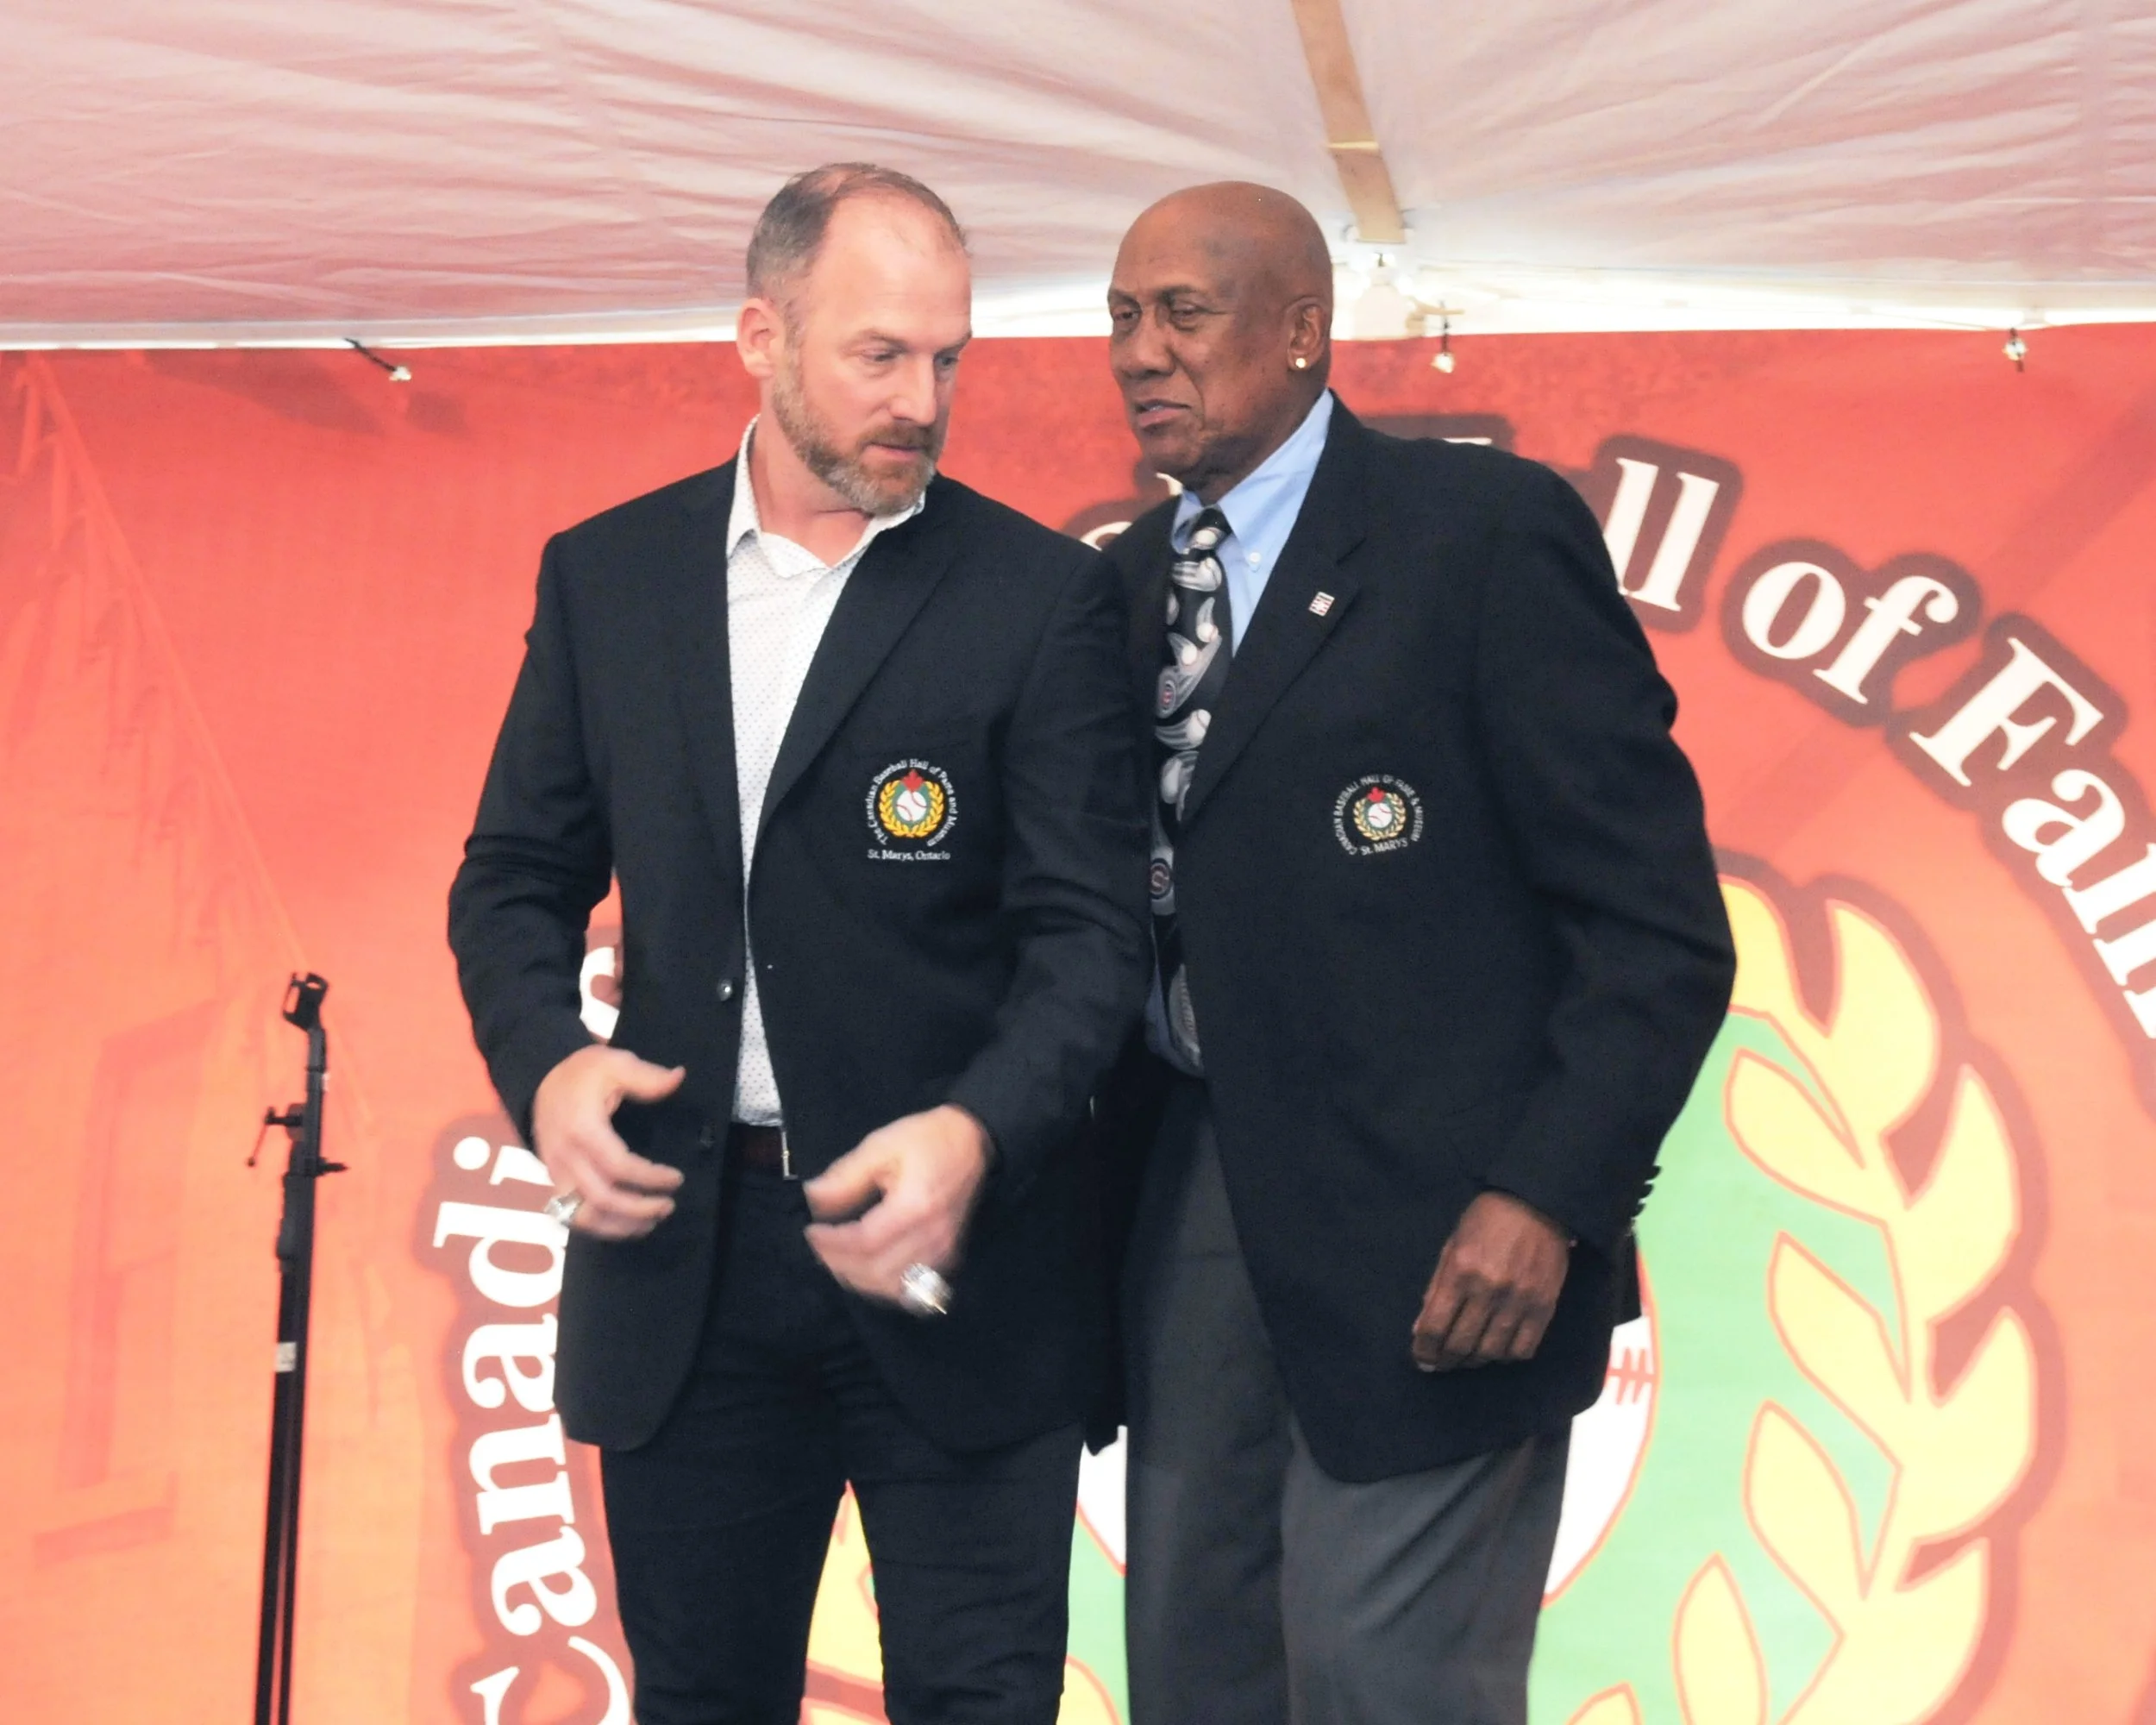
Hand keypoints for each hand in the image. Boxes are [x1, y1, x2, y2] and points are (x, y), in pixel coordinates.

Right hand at [531, 1045, 686, 1239]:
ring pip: (582, 1216)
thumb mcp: (614, 1063)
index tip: (676, 1179)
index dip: (650, 1178)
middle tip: (668, 1206)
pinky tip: (623, 1224)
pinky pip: (570, 1214)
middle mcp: (566, 1157)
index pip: (619, 1166)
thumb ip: (646, 1076)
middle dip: (639, 1209)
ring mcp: (557, 1172)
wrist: (542, 1080)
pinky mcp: (554, 1180)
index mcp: (583, 1129)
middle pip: (602, 1198)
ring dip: (617, 1226)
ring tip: (649, 1223)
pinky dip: (598, 1226)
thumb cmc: (582, 1073)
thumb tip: (679, 1078)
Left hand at [802, 1106, 991, 1303]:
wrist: (971, 1142)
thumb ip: (845, 1178)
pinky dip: (881, 1284)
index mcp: (915, 1208)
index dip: (832, 1244)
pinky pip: (909, 1287)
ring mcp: (943, 1253)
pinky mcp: (947, 1258)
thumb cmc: (925, 1140)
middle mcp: (933, 1238)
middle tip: (818, 1246)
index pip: (865, 1243)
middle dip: (839, 1263)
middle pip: (876, 1271)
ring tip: (836, 1257)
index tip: (810, 1232)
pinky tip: (864, 1268)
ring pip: (892, 1286)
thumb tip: (810, 1200)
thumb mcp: (881, 1147)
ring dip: (858, 1278)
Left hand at [1411, 1191, 1570, 1371]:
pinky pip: (1523, 1349)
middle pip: (1461, 1345)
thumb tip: (1421, 1329)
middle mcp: (1488, 1290)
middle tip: (1440, 1364)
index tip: (1422, 1359)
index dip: (1424, 1351)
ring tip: (1466, 1359)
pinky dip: (1506, 1356)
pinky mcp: (1544, 1307)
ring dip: (1474, 1362)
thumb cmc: (1486, 1221)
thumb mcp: (1452, 1246)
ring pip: (1491, 1353)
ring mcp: (1518, 1301)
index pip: (1436, 1327)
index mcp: (1460, 1272)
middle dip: (1445, 1361)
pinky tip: (1497, 1350)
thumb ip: (1436, 1288)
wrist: (1536, 1204)